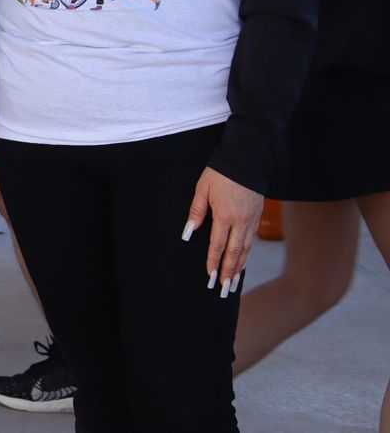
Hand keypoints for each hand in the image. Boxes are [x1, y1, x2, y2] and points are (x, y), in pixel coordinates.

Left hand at [182, 167, 261, 296]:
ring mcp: (252, 220)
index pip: (218, 245)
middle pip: (234, 252)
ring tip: (234, 281)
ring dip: (239, 266)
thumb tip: (190, 233)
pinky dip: (247, 253)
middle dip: (229, 271)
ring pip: (246, 248)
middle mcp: (241, 221)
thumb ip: (196, 211)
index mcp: (225, 215)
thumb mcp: (203, 189)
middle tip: (224, 288)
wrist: (246, 160)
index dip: (214, 262)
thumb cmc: (220, 173)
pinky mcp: (257, 216)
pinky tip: (242, 260)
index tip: (210, 276)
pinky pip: (252, 240)